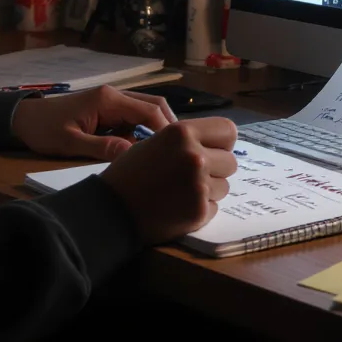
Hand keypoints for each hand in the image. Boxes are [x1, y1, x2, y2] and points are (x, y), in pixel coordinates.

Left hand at [10, 86, 176, 159]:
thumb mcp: (70, 143)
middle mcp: (114, 95)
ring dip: (155, 129)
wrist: (22, 118)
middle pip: (153, 105)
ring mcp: (111, 100)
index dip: (165, 130)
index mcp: (108, 100)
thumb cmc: (44, 129)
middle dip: (167, 127)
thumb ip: (102, 147)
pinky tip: (141, 149)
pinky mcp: (107, 109)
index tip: (176, 151)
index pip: (149, 111)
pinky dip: (141, 131)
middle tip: (177, 153)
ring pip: (145, 110)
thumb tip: (133, 154)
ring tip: (162, 153)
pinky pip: (132, 117)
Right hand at [99, 118, 238, 244]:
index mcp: (182, 132)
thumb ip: (186, 140)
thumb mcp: (155, 142)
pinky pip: (214, 207)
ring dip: (208, 190)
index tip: (211, 150)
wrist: (111, 209)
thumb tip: (216, 144)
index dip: (221, 142)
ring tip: (181, 191)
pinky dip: (200, 209)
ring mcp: (198, 185)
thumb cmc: (130, 173)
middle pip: (230, 162)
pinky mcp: (199, 211)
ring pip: (224, 186)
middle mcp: (194, 156)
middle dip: (216, 169)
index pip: (229, 131)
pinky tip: (178, 206)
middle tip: (192, 176)